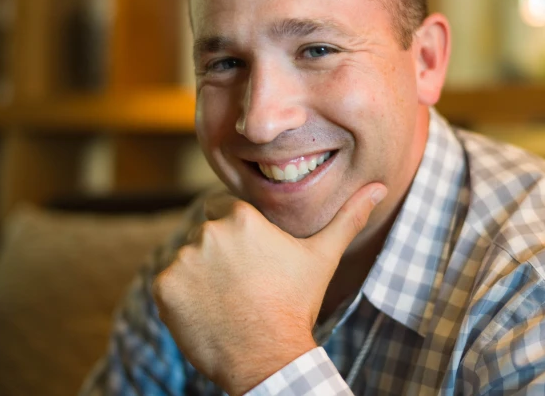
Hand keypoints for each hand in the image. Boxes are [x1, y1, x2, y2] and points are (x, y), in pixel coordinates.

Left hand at [152, 183, 386, 394]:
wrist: (268, 357)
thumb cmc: (295, 305)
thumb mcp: (322, 258)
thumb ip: (346, 218)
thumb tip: (380, 187)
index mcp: (241, 217)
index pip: (224, 210)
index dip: (236, 233)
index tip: (249, 259)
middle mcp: (207, 232)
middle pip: (204, 234)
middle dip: (217, 254)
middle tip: (240, 284)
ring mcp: (183, 260)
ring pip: (186, 259)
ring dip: (198, 275)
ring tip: (225, 300)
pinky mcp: (164, 287)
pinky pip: (167, 283)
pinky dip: (180, 296)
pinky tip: (205, 312)